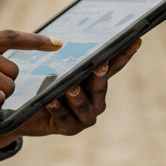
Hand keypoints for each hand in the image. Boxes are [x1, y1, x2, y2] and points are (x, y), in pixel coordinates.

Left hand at [7, 38, 142, 139]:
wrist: (30, 114)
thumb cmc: (47, 87)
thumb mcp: (59, 70)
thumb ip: (69, 59)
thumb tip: (67, 37)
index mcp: (96, 83)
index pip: (113, 67)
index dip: (125, 55)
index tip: (134, 41)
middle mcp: (95, 101)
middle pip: (100, 87)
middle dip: (100, 75)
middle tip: (99, 65)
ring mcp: (84, 117)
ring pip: (83, 105)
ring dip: (77, 95)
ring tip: (70, 87)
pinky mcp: (69, 128)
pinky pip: (64, 118)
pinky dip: (58, 109)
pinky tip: (50, 101)